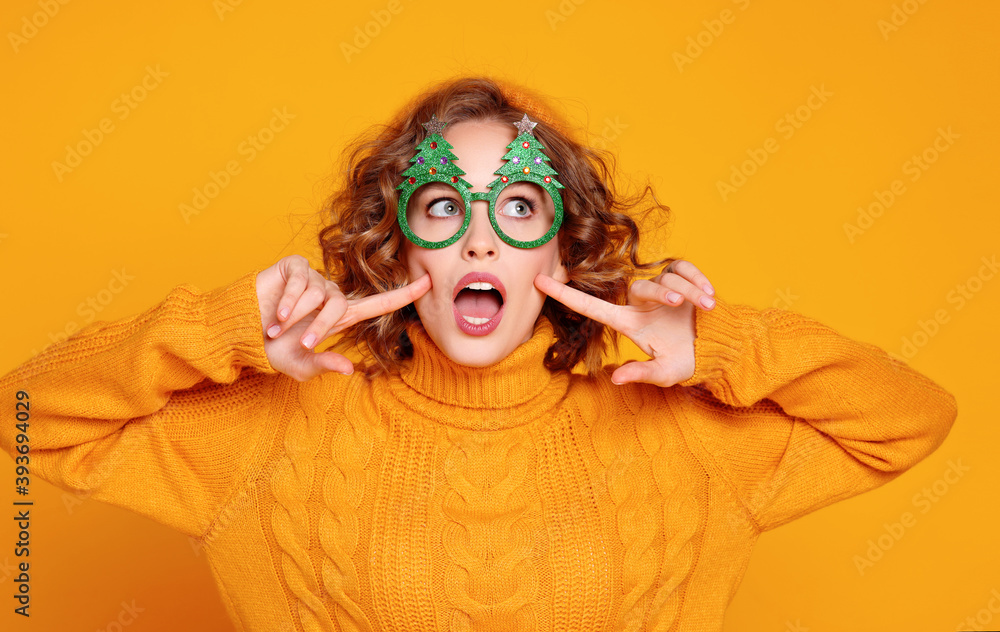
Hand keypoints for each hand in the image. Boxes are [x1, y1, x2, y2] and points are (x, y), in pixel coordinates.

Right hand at [256, 255, 430, 381]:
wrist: (242, 332)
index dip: (404, 294)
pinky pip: (300, 282)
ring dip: (297, 316)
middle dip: (320, 327)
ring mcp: (313, 279)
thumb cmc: (273, 348)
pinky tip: (274, 314)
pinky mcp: (294, 268)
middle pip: (341, 305)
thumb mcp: (299, 364)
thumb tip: (351, 368)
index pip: (379, 303)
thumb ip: (324, 365)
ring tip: (277, 328)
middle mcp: (330, 295)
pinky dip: (287, 302)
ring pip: (317, 295)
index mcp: (339, 317)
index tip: (429, 281)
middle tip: (303, 343)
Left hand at [534, 259, 714, 386]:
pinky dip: (698, 280)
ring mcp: (661, 288)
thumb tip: (614, 379)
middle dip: (663, 293)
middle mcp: (641, 303)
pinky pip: (684, 268)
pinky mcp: (681, 278)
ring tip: (706, 306)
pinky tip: (709, 296)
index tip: (537, 281)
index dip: (564, 294)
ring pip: (667, 278)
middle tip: (680, 305)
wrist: (716, 347)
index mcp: (630, 323)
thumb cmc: (684, 362)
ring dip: (689, 291)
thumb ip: (641, 373)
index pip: (591, 307)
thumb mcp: (665, 373)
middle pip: (641, 287)